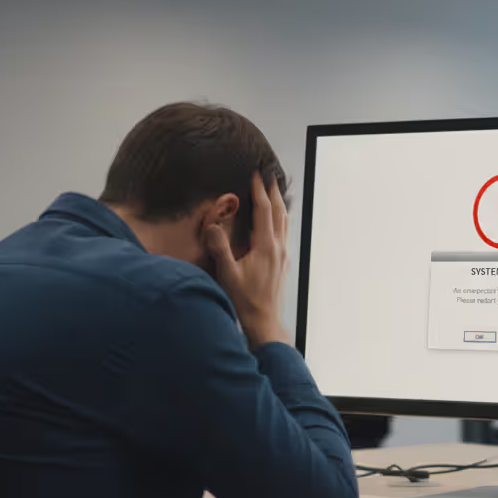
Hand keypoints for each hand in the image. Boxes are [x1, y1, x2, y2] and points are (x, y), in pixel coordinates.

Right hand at [206, 173, 292, 349]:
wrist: (264, 321)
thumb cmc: (246, 301)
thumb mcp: (228, 273)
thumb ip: (220, 248)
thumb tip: (213, 226)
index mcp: (266, 247)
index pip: (264, 211)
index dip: (260, 191)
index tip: (257, 176)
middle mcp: (278, 249)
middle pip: (280, 213)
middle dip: (274, 193)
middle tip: (270, 177)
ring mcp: (283, 256)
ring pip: (284, 223)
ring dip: (280, 206)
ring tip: (275, 194)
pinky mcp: (283, 263)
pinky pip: (284, 234)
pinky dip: (280, 221)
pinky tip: (274, 222)